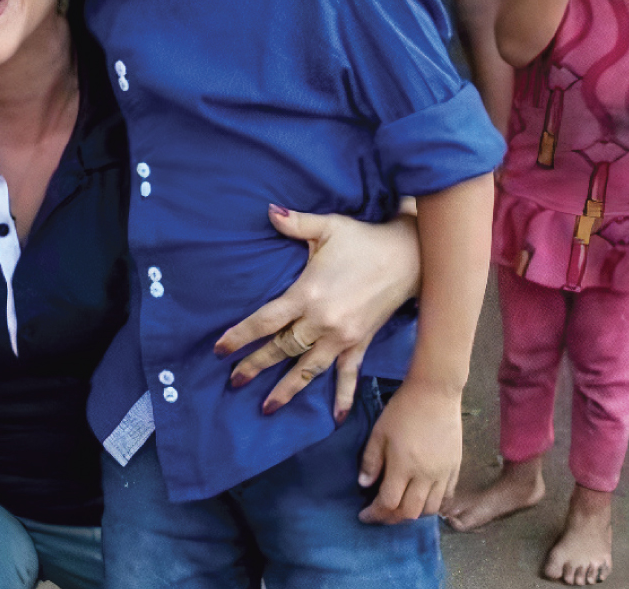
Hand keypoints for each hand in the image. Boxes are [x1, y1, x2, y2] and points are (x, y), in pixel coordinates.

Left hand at [214, 206, 419, 420]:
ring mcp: (342, 337)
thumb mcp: (327, 227)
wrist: (408, 256)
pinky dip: (342, 396)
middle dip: (255, 366)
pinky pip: (348, 375)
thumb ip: (295, 223)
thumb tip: (268, 210)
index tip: (220, 350)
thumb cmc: (363, 240)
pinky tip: (336, 418)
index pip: (266, 321)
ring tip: (265, 408)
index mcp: (307, 294)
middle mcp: (322, 322)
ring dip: (286, 389)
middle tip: (233, 382)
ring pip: (308, 368)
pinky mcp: (361, 343)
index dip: (240, 336)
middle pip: (282, 349)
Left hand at [358, 381, 461, 523]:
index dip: (374, 513)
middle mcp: (425, 475)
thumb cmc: (403, 409)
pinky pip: (446, 497)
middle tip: (380, 514)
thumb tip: (364, 485)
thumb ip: (371, 460)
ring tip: (400, 507)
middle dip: (391, 518)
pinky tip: (421, 498)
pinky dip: (432, 505)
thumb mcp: (379, 431)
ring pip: (429, 509)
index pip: (388, 502)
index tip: (364, 514)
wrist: (435, 392)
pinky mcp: (455, 468)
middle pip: (409, 512)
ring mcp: (443, 473)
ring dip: (413, 514)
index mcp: (404, 465)